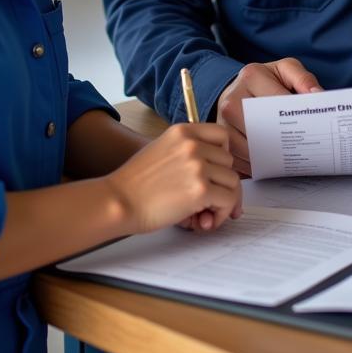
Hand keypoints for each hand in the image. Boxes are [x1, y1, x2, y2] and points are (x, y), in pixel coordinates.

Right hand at [104, 122, 241, 234]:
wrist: (119, 201)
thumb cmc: (135, 183)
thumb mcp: (161, 151)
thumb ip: (188, 154)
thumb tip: (216, 176)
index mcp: (182, 131)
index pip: (222, 135)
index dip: (224, 156)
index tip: (219, 172)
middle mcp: (192, 144)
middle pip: (229, 162)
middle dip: (223, 184)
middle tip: (211, 202)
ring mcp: (198, 166)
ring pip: (232, 182)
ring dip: (223, 202)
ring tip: (205, 215)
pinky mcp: (200, 189)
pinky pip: (227, 200)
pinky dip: (221, 214)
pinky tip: (205, 221)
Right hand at [216, 59, 322, 175]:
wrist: (237, 87)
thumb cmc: (265, 81)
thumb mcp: (285, 70)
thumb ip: (303, 78)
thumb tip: (318, 95)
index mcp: (251, 76)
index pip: (277, 102)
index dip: (296, 117)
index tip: (312, 128)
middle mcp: (231, 98)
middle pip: (260, 130)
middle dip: (282, 143)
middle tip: (301, 151)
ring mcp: (221, 121)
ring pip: (247, 149)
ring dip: (268, 159)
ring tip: (287, 161)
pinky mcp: (220, 139)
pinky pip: (237, 159)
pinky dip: (254, 166)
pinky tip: (270, 165)